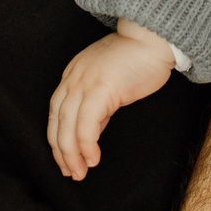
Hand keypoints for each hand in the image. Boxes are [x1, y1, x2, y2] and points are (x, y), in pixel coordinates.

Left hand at [48, 23, 177, 180]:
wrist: (154, 38)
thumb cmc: (137, 60)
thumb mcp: (109, 84)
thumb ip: (97, 105)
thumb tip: (90, 132)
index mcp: (73, 75)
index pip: (56, 112)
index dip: (57, 139)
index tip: (64, 160)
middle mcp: (73, 78)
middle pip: (56, 121)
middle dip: (61, 152)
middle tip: (70, 172)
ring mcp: (85, 82)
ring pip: (67, 125)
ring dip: (72, 154)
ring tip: (79, 172)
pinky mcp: (100, 87)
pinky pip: (86, 123)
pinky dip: (86, 144)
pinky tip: (93, 158)